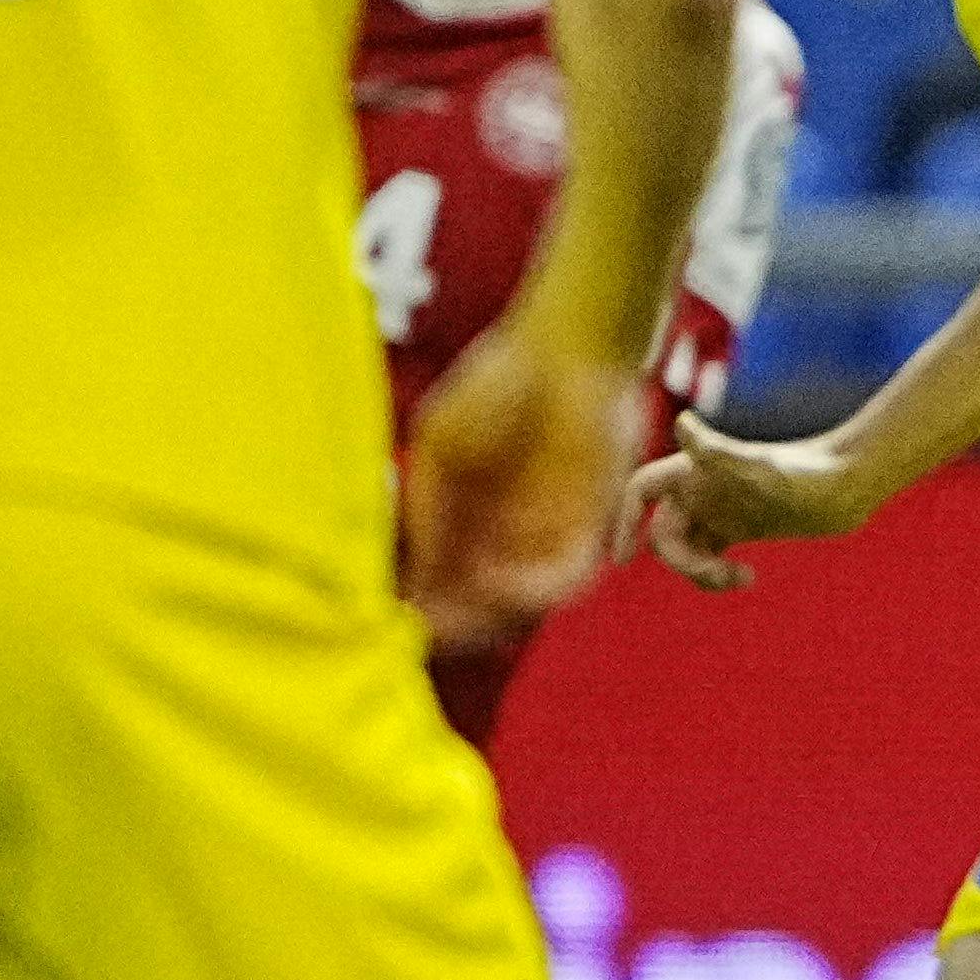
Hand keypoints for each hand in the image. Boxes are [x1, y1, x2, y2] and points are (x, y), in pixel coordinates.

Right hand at [405, 331, 650, 650]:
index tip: (388, 619)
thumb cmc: (498, 383)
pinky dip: (531, 589)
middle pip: (482, 608)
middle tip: (422, 633)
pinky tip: (494, 583)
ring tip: (452, 618)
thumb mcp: (442, 446)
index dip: (419, 608)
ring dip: (486, 618)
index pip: (442, 584)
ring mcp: (550, 533)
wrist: (567, 346)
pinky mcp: (591, 523)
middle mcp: (509, 536)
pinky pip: (565, 574)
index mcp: (469, 520)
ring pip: (523, 604)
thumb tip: (415, 570)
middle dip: (453, 627)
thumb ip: (429, 506)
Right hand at [626, 410, 876, 592]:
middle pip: (663, 532)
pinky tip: (746, 578)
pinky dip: (716, 574)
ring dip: (700, 572)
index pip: (640, 491)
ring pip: (685, 549)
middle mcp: (702, 487)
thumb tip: (682, 424)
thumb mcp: (759, 469)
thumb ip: (719, 451)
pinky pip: (708, 557)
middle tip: (717, 576)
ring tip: (739, 578)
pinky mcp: (740, 527)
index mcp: (695, 469)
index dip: (624, 520)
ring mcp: (720, 508)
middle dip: (682, 560)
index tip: (623, 560)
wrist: (848, 484)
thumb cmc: (805, 473)